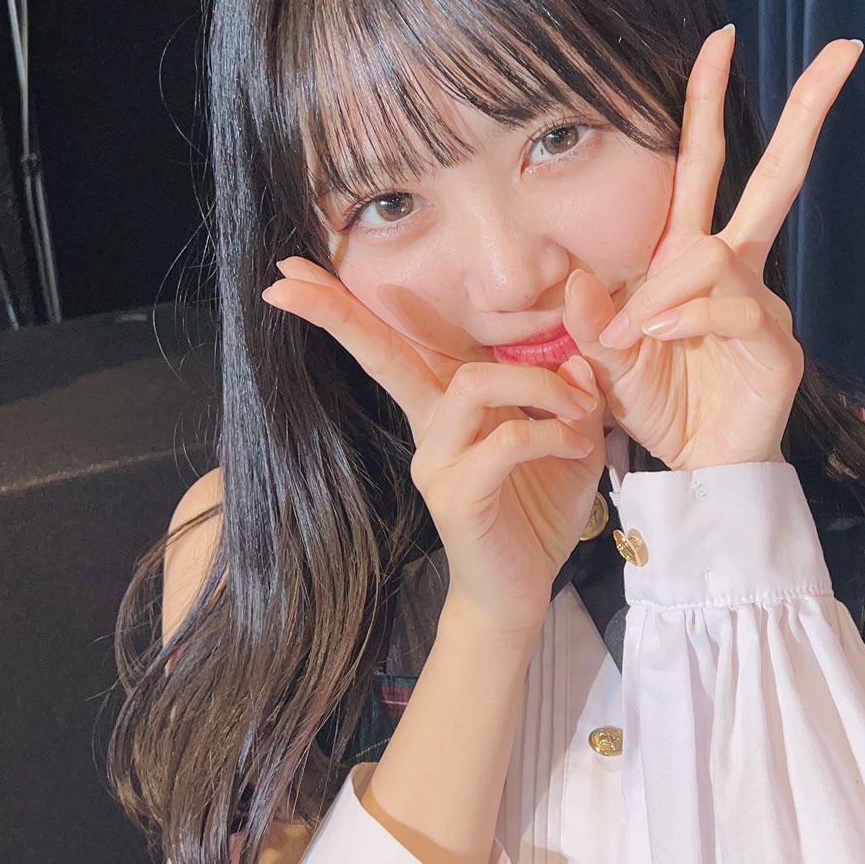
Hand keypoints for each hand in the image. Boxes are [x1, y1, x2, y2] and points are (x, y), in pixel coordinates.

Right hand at [260, 260, 605, 636]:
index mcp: (445, 405)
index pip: (394, 343)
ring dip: (539, 386)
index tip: (291, 271)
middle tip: (286, 276)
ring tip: (579, 412)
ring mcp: (436, 461)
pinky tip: (575, 447)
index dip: (344, 307)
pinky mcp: (456, 495)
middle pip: (384, 353)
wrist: (522, 592)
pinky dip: (551, 434)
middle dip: (340, 313)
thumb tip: (579, 351)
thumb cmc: (539, 510)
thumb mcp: (569, 438)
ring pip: (474, 385)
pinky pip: (506, 442)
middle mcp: (429, 428)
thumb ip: (574, 391)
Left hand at [559, 24, 863, 471]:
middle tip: (843, 51)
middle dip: (807, 113)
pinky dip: (685, 318)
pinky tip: (662, 340)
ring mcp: (762, 306)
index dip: (708, 102)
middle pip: (773, 176)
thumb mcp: (602, 362)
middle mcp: (735, 270)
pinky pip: (728, 306)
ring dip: (665, 291)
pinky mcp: (776, 346)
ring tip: (639, 336)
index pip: (705, 165)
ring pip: (715, 255)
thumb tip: (568, 277)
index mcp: (691, 259)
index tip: (718, 37)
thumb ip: (586, 321)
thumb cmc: (659, 410)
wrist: (694, 477)